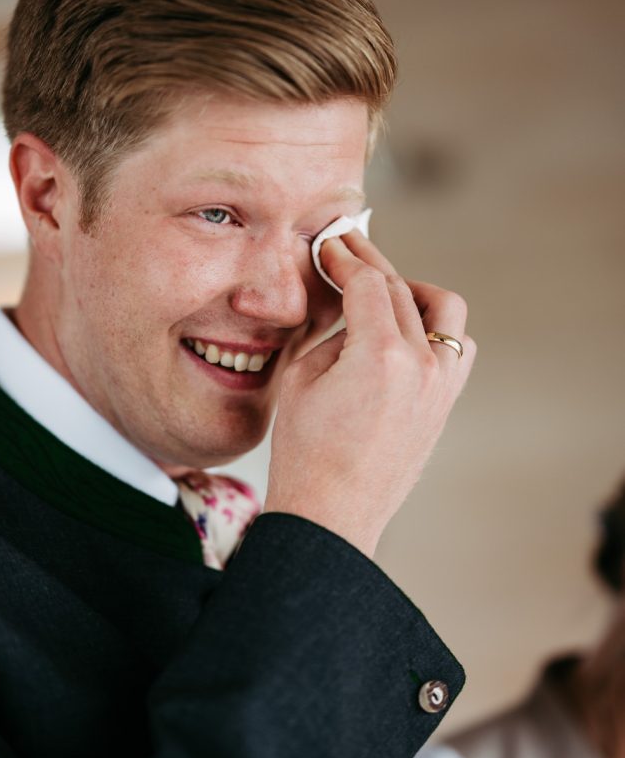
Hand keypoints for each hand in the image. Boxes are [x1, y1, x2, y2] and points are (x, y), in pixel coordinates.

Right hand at [263, 230, 475, 558]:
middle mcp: (421, 366)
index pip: (368, 283)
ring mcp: (440, 386)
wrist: (333, 513)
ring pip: (444, 310)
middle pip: (401, 289)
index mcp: (381, 356)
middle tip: (347, 249)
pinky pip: (455, 347)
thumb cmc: (306, 453)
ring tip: (382, 292)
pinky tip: (405, 331)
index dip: (344, 257)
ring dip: (413, 291)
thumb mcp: (301, 378)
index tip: (329, 244)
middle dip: (370, 264)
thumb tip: (351, 309)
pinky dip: (435, 328)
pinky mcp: (445, 404)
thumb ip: (332, 332)